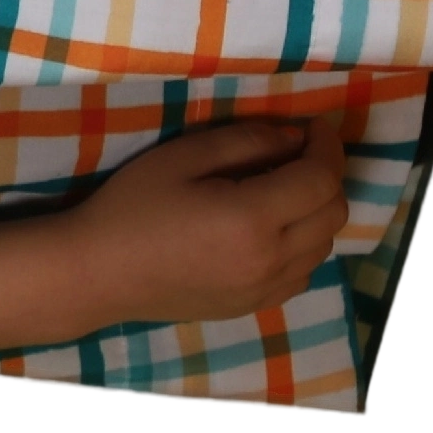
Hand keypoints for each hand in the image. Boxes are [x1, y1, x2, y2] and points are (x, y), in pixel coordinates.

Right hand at [69, 116, 352, 326]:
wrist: (99, 273)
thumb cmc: (132, 207)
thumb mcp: (183, 157)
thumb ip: (246, 142)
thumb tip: (294, 139)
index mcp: (252, 218)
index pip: (321, 178)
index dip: (327, 145)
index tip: (313, 126)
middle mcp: (270, 259)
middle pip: (334, 213)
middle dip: (326, 176)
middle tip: (298, 155)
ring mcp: (264, 289)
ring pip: (324, 246)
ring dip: (316, 213)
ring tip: (283, 192)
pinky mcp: (253, 306)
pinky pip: (302, 274)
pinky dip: (302, 247)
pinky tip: (270, 232)